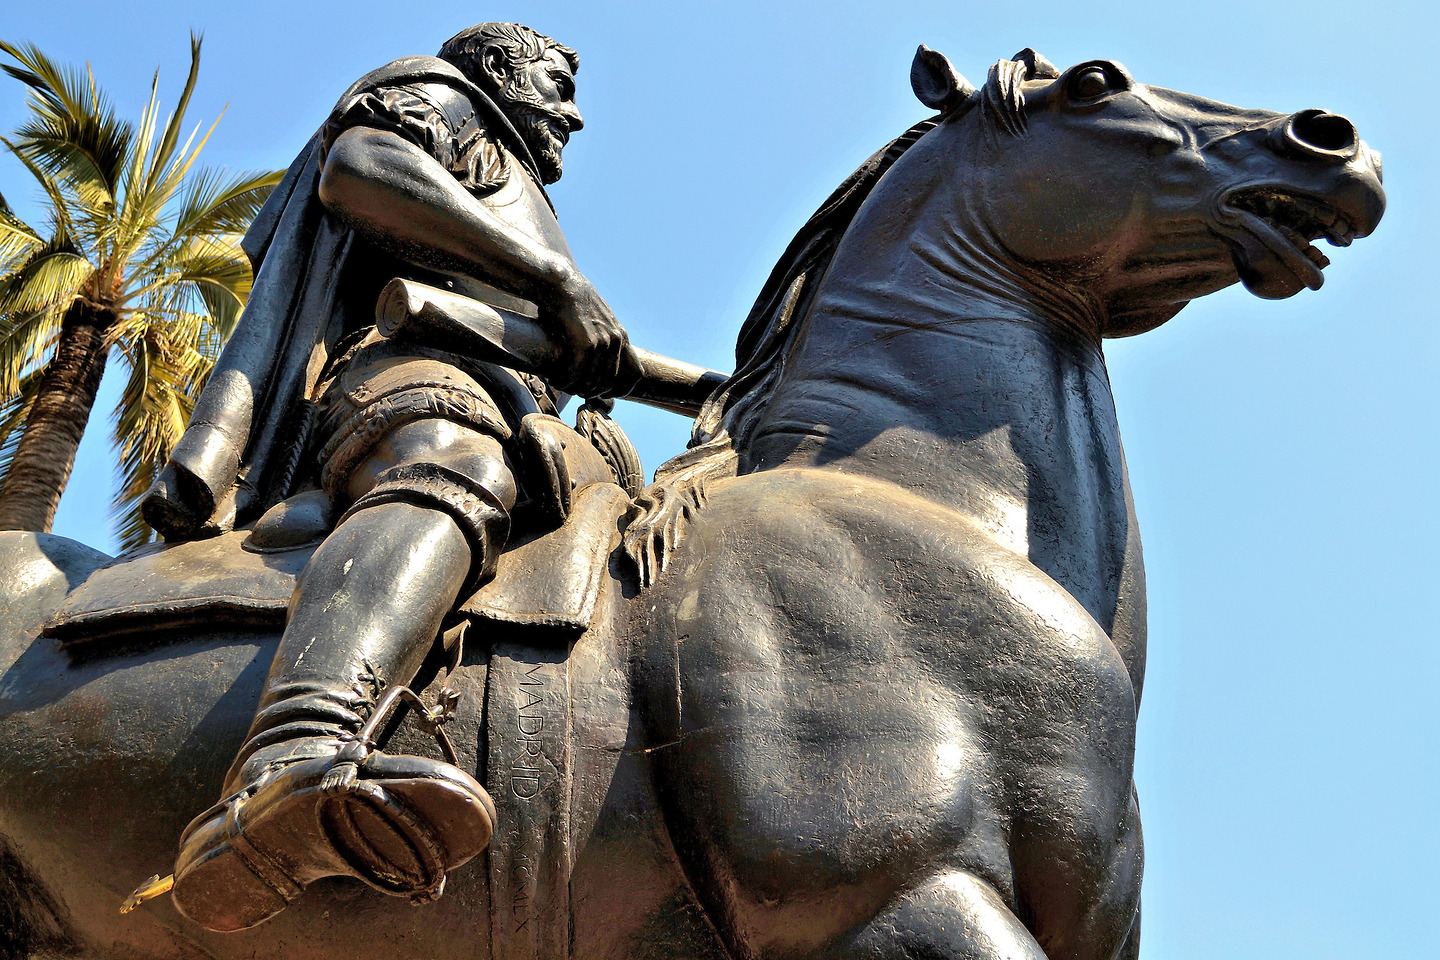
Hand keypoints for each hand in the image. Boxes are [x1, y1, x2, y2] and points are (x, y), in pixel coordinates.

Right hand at [544, 271, 633, 397]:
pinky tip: (554, 379)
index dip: (621, 389)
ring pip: (592, 382)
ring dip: (575, 388)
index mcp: (621, 336)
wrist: (561, 283)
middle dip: (592, 392)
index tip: (603, 393)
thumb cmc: (572, 303)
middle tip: (575, 390)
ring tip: (561, 385)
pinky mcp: (584, 343)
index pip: (636, 374)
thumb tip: (598, 359)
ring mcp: (602, 343)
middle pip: (610, 383)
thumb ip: (602, 338)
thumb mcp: (597, 320)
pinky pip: (576, 373)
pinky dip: (564, 381)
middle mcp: (616, 341)